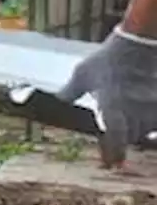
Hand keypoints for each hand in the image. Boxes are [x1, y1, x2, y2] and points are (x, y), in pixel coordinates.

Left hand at [57, 31, 156, 165]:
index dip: (113, 153)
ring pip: (148, 130)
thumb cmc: (110, 57)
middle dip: (124, 136)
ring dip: (140, 127)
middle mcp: (136, 110)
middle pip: (132, 137)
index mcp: (113, 105)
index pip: (115, 137)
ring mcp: (153, 106)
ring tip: (131, 114)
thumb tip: (56, 101)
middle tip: (118, 129)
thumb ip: (70, 92)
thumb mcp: (84, 74)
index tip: (111, 164)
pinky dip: (152, 121)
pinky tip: (143, 112)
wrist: (141, 40)